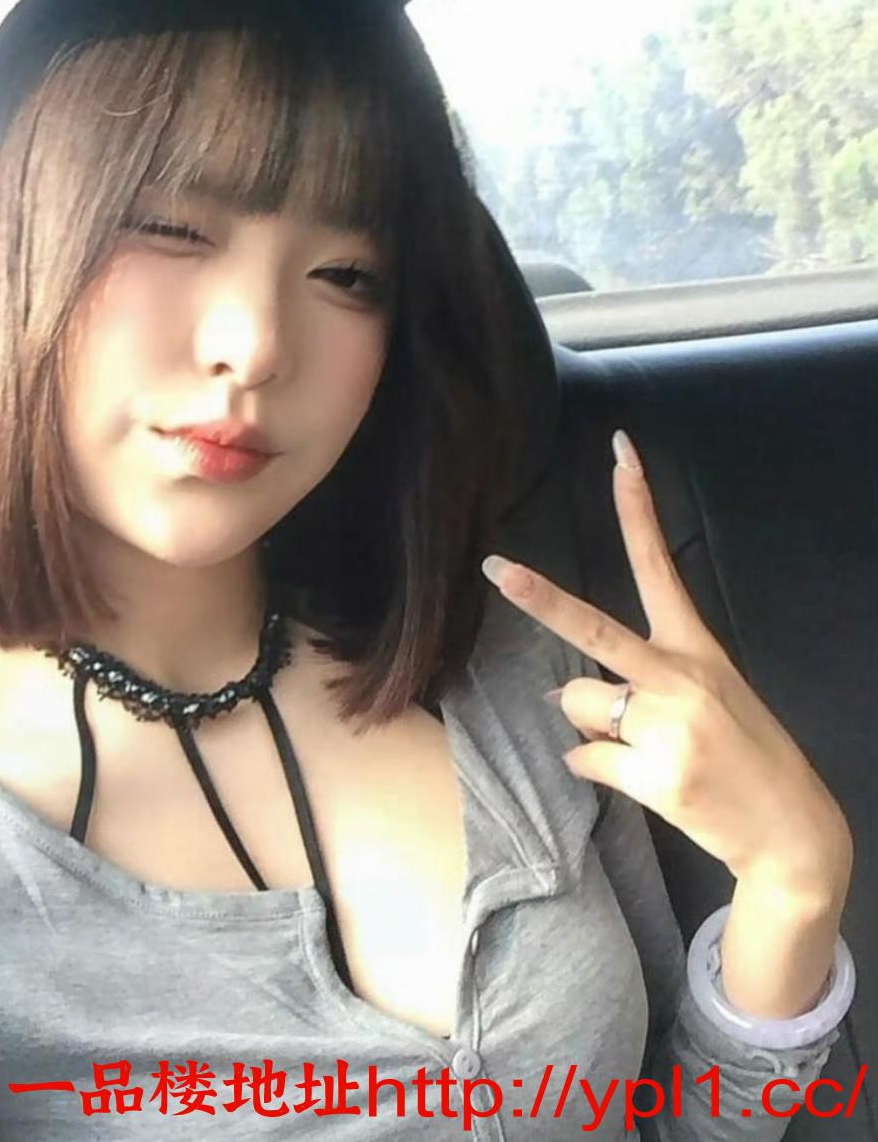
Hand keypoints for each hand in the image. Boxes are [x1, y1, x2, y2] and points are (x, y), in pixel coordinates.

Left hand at [481, 430, 851, 896]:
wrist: (790, 831)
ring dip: (591, 726)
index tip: (618, 453)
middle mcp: (680, 678)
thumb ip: (639, 681)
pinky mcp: (656, 775)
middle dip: (540, 599)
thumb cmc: (745, 753)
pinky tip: (641, 779)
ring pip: (577, 705)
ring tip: (642, 748)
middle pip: (595, 628)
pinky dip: (596, 769)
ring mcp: (667, 727)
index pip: (660, 565)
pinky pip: (584, 760)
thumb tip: (561, 691)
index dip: (637, 507)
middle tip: (495, 569)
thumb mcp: (707, 697)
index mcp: (697, 648)